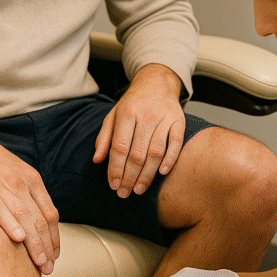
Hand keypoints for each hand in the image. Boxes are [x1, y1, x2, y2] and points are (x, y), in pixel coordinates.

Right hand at [0, 115, 59, 273]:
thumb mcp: (16, 173)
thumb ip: (28, 195)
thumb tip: (38, 220)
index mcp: (32, 181)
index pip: (50, 214)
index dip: (54, 237)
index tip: (55, 255)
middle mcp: (22, 184)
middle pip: (40, 220)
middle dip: (48, 246)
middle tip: (49, 267)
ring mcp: (3, 187)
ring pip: (25, 218)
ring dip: (34, 243)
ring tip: (39, 262)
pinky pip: (0, 209)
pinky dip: (10, 224)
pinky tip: (18, 239)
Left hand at [92, 63, 184, 196]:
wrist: (157, 82)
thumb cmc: (133, 103)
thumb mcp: (113, 115)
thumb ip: (104, 137)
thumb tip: (97, 160)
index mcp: (127, 113)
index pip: (120, 147)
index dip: (116, 168)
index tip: (113, 184)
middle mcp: (146, 116)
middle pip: (137, 154)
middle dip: (129, 177)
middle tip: (124, 193)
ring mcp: (164, 118)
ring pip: (156, 153)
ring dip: (147, 175)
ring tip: (138, 190)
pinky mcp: (179, 121)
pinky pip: (176, 144)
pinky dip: (170, 160)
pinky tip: (162, 173)